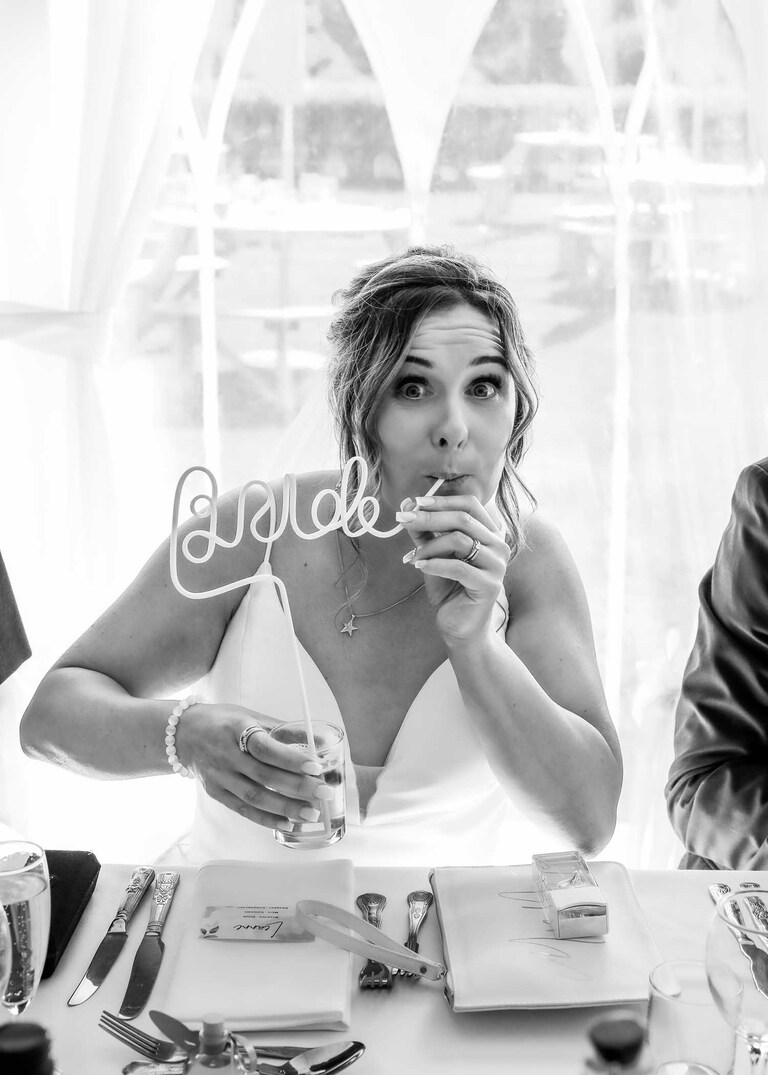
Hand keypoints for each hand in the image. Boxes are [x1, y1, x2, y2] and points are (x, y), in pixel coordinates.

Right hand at [181, 704, 333, 829]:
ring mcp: (219, 776)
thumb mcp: (251, 716)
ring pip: (254, 797)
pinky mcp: (216, 792)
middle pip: (264, 776)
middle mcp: (226, 755)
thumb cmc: (223, 721)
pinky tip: (286, 823)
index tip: (315, 766)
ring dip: (285, 807)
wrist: (183, 733)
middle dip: (298, 787)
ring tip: (311, 814)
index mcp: (237, 730)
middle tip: (324, 793)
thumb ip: (284, 730)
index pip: (265, 747)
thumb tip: (321, 742)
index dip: (290, 759)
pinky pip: (242, 809)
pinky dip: (265, 818)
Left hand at [396, 494, 510, 642]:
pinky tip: (418, 566)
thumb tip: (407, 506)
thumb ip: (425, 532)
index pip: (470, 504)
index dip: (442, 500)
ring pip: (459, 541)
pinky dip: (434, 564)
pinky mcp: (490, 586)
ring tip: (411, 557)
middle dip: (429, 517)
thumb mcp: (434, 555)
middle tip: (402, 519)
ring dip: (429, 546)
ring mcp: (497, 566)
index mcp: (490, 534)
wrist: (460, 628)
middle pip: (463, 519)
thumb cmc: (449, 589)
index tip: (414, 502)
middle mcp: (499, 546)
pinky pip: (458, 567)